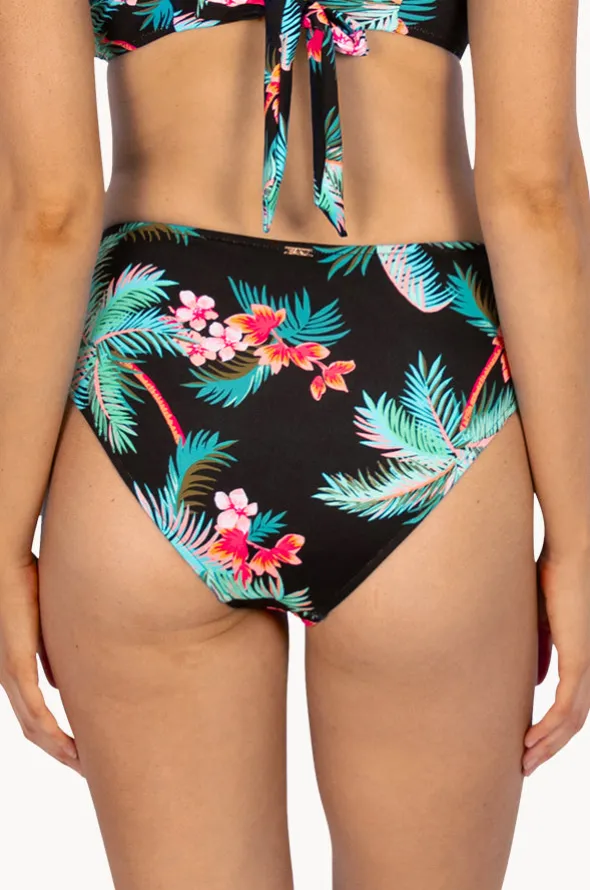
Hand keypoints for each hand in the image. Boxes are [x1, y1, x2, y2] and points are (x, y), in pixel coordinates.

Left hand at [0, 556, 81, 773]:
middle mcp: (9, 677)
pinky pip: (33, 707)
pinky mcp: (16, 663)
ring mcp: (11, 673)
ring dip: (58, 749)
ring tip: (82, 763)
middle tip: (85, 768)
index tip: (80, 750)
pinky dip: (50, 730)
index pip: (34, 716)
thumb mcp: (47, 624)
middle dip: (60, 753)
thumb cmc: (26, 582)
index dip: (55, 737)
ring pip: (33, 726)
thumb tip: (62, 684)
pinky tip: (65, 743)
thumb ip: (51, 654)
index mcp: (15, 669)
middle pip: (33, 730)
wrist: (4, 561)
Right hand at [523, 544, 589, 775]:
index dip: (553, 728)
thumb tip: (536, 681)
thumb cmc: (554, 576)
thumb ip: (541, 652)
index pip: (572, 704)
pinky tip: (532, 740)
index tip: (529, 743)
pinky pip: (566, 705)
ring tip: (525, 761)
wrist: (570, 553)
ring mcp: (588, 663)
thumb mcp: (541, 622)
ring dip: (548, 744)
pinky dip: (549, 727)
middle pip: (574, 721)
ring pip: (572, 720)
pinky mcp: (580, 658)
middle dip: (550, 747)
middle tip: (526, 765)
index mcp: (583, 656)